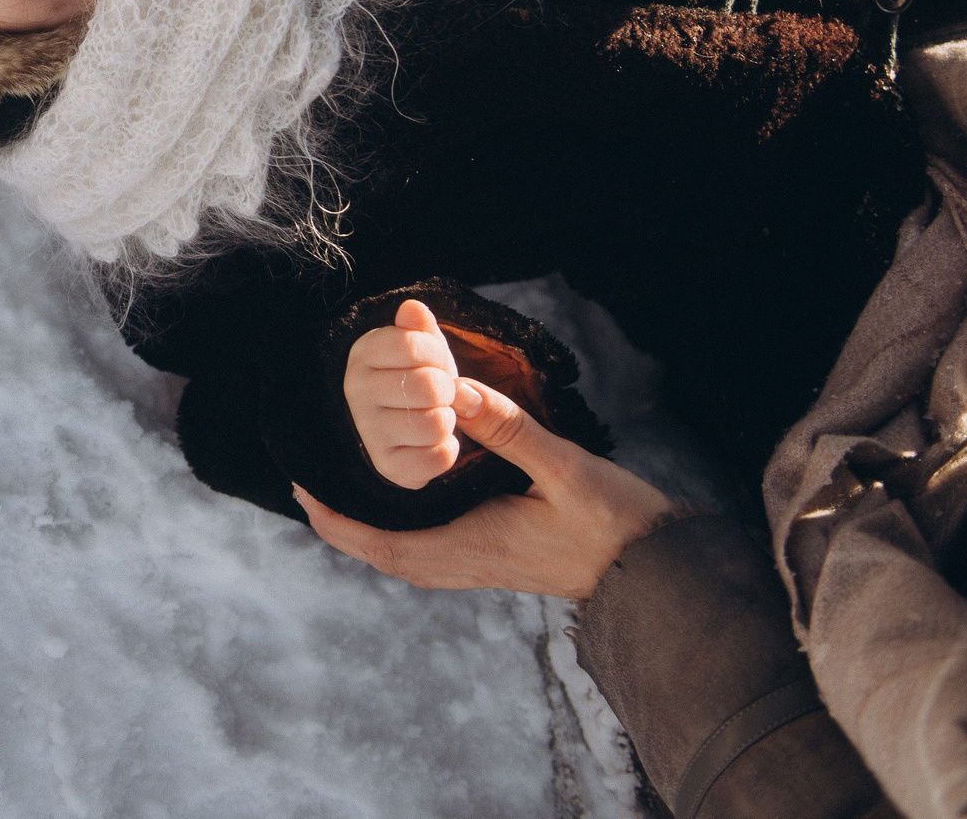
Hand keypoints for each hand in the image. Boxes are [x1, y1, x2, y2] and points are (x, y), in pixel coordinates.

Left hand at [296, 378, 672, 598]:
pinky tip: (410, 506)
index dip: (340, 523)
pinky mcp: (502, 560)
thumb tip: (451, 392)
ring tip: (346, 495)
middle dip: (344, 527)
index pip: (386, 546)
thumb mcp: (564, 468)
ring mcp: (487, 566)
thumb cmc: (617, 524)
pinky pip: (435, 554)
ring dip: (373, 533)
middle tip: (310, 489)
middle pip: (388, 556)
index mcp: (475, 545)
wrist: (662, 574)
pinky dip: (406, 533)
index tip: (304, 495)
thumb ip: (507, 429)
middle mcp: (472, 563)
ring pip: (410, 559)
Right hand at [344, 299, 462, 489]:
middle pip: (428, 385)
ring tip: (435, 416)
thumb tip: (413, 309)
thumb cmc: (420, 379)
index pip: (414, 345)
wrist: (409, 429)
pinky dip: (448, 450)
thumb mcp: (423, 348)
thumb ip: (420, 328)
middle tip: (439, 394)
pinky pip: (439, 457)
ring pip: (435, 423)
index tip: (434, 363)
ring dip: (448, 421)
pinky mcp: (388, 468)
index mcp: (363, 353)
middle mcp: (356, 391)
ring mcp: (369, 432)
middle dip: (447, 390)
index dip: (438, 354)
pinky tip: (433, 443)